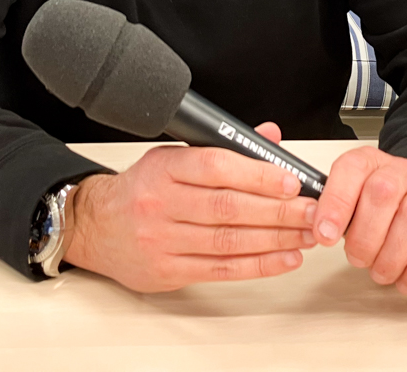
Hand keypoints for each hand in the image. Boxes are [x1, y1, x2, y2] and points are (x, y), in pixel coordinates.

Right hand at [63, 122, 317, 291]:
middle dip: (278, 212)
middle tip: (312, 211)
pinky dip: (258, 265)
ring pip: (228, 241)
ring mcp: (163, 240)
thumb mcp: (173, 157)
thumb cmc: (141, 189)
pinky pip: (221, 269)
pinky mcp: (168, 271)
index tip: (291, 182)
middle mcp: (161, 203)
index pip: (216, 168)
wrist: (95, 226)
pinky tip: (284, 258)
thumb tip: (269, 136)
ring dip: (275, 240)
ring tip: (306, 235)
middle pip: (228, 208)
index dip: (257, 175)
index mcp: (164, 168)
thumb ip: (222, 149)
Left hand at [312, 146, 406, 292]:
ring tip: (380, 271)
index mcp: (369, 163)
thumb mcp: (353, 198)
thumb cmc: (384, 205)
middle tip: (357, 258)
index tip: (325, 234)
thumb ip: (335, 210)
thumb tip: (318, 229)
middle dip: (364, 237)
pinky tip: (404, 278)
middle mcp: (400, 172)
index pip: (351, 169)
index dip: (336, 203)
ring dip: (390, 256)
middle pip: (381, 194)